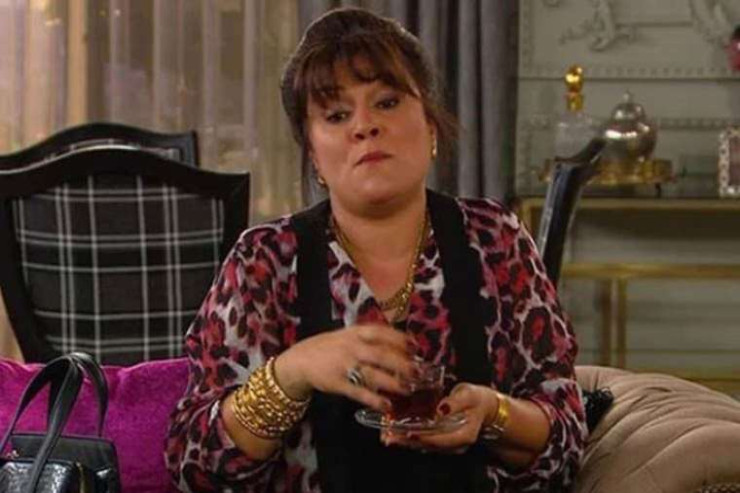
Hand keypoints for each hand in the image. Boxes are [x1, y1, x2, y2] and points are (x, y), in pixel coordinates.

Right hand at [274, 324, 417, 411]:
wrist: (300, 360)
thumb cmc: (329, 347)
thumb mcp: (347, 335)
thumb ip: (369, 338)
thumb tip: (400, 344)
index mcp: (355, 333)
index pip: (382, 333)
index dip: (400, 339)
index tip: (415, 347)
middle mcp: (351, 347)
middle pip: (381, 354)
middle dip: (402, 364)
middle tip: (417, 372)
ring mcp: (344, 365)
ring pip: (372, 374)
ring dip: (392, 383)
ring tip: (407, 390)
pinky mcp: (338, 384)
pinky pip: (359, 392)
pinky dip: (374, 400)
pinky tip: (386, 405)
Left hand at [382, 383, 497, 453]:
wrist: (483, 407)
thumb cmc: (476, 399)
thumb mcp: (469, 396)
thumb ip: (456, 402)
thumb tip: (442, 408)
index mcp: (463, 435)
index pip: (440, 439)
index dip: (423, 437)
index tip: (407, 433)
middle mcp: (454, 444)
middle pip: (427, 444)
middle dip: (406, 441)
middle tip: (387, 435)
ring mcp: (446, 444)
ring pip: (422, 444)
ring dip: (404, 440)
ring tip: (386, 434)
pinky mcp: (440, 439)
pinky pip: (423, 440)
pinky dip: (408, 436)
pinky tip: (394, 430)